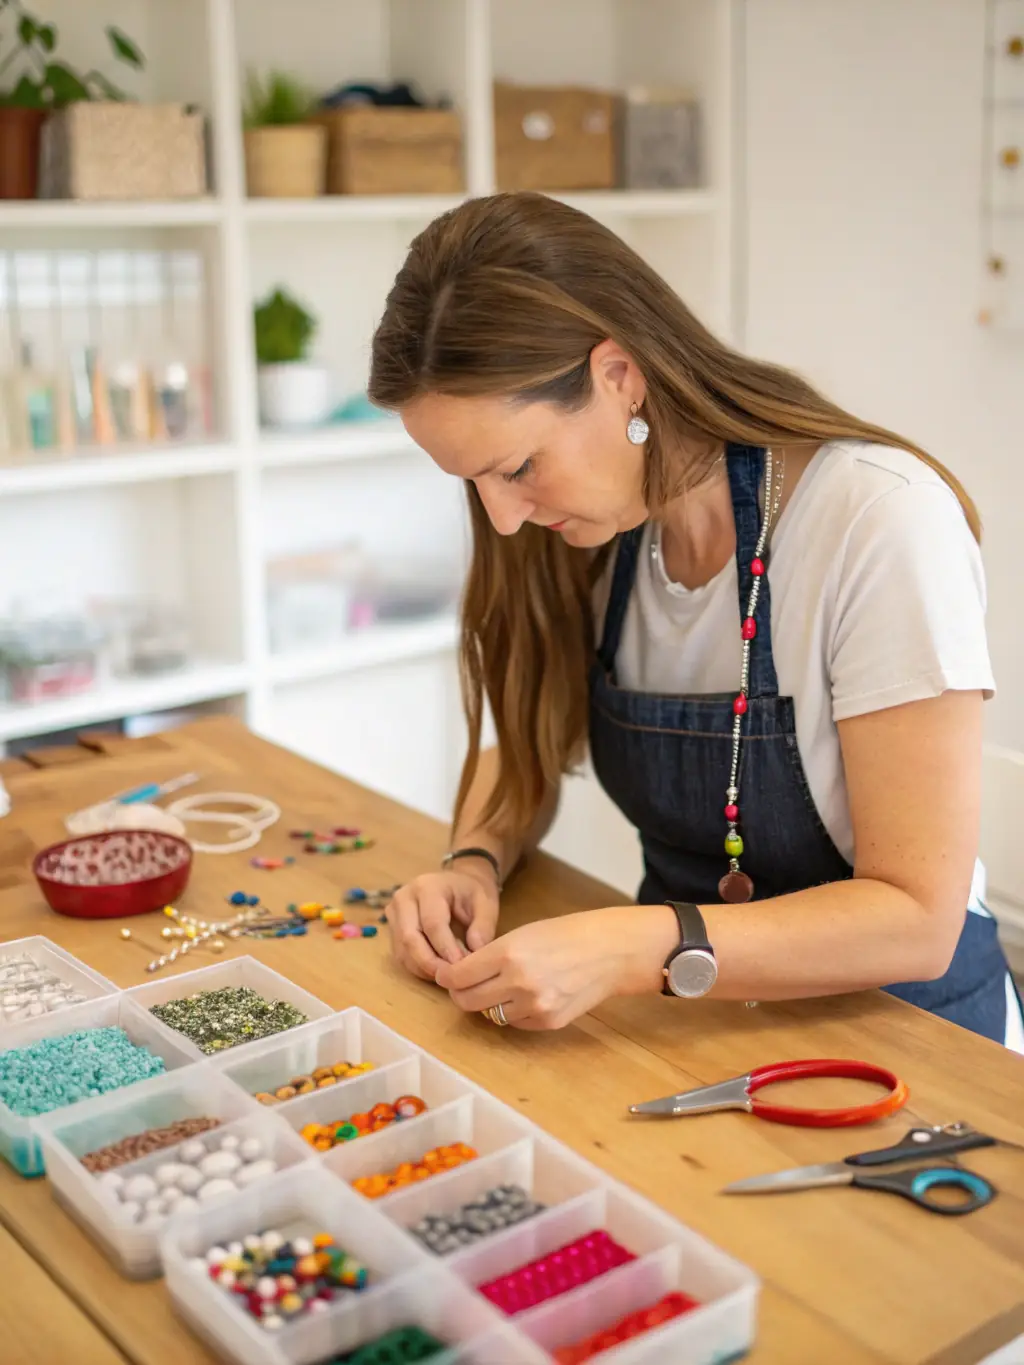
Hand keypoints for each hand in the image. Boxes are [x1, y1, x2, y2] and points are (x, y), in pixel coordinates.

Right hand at [386, 868, 499, 981]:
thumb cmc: (472, 893)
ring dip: (424, 968)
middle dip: (431, 963)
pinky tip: (437, 971)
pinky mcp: (392, 930)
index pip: (432, 923)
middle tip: (452, 979)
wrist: (458, 883)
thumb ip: (483, 927)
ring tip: (448, 976)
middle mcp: (404, 898)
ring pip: (402, 951)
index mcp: (427, 887)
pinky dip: (418, 968)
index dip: (446, 948)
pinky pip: (401, 955)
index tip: (461, 967)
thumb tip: (474, 953)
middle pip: (410, 938)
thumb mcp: (486, 904)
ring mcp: (394, 914)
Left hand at [435, 906, 670, 1029]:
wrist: (608, 951)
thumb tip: (459, 975)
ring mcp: (534, 1006)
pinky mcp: (548, 1022)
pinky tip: (524, 997)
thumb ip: (490, 956)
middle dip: (460, 994)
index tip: (446, 975)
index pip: (458, 976)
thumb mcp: (522, 934)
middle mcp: (518, 982)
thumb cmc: (564, 934)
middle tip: (463, 986)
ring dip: (487, 1004)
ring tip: (498, 989)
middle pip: (467, 1000)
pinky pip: (515, 1023)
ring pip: (489, 1015)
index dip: (447, 977)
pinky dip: (512, 1012)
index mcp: (507, 953)